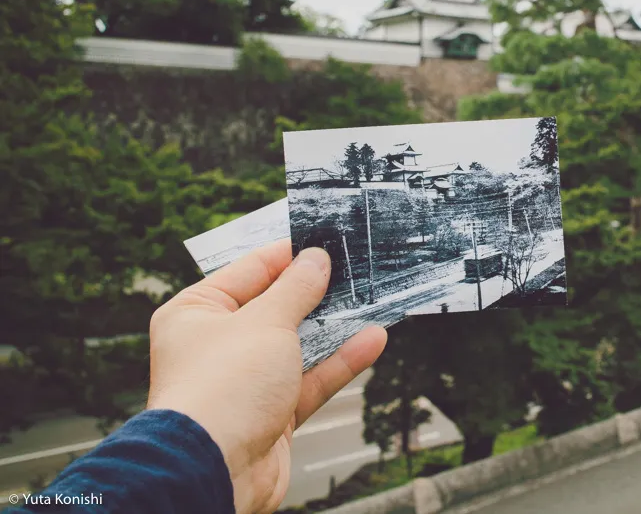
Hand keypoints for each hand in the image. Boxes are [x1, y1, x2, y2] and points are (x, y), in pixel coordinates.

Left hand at [146, 240, 386, 513]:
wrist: (214, 472)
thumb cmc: (222, 390)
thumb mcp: (266, 322)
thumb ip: (296, 289)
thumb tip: (315, 259)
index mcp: (197, 312)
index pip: (250, 270)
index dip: (290, 254)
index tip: (327, 240)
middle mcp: (218, 345)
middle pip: (276, 307)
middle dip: (317, 292)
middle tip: (355, 270)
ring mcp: (246, 381)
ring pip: (298, 345)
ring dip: (334, 327)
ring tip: (370, 300)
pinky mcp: (271, 413)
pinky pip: (310, 379)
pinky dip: (339, 362)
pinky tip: (371, 341)